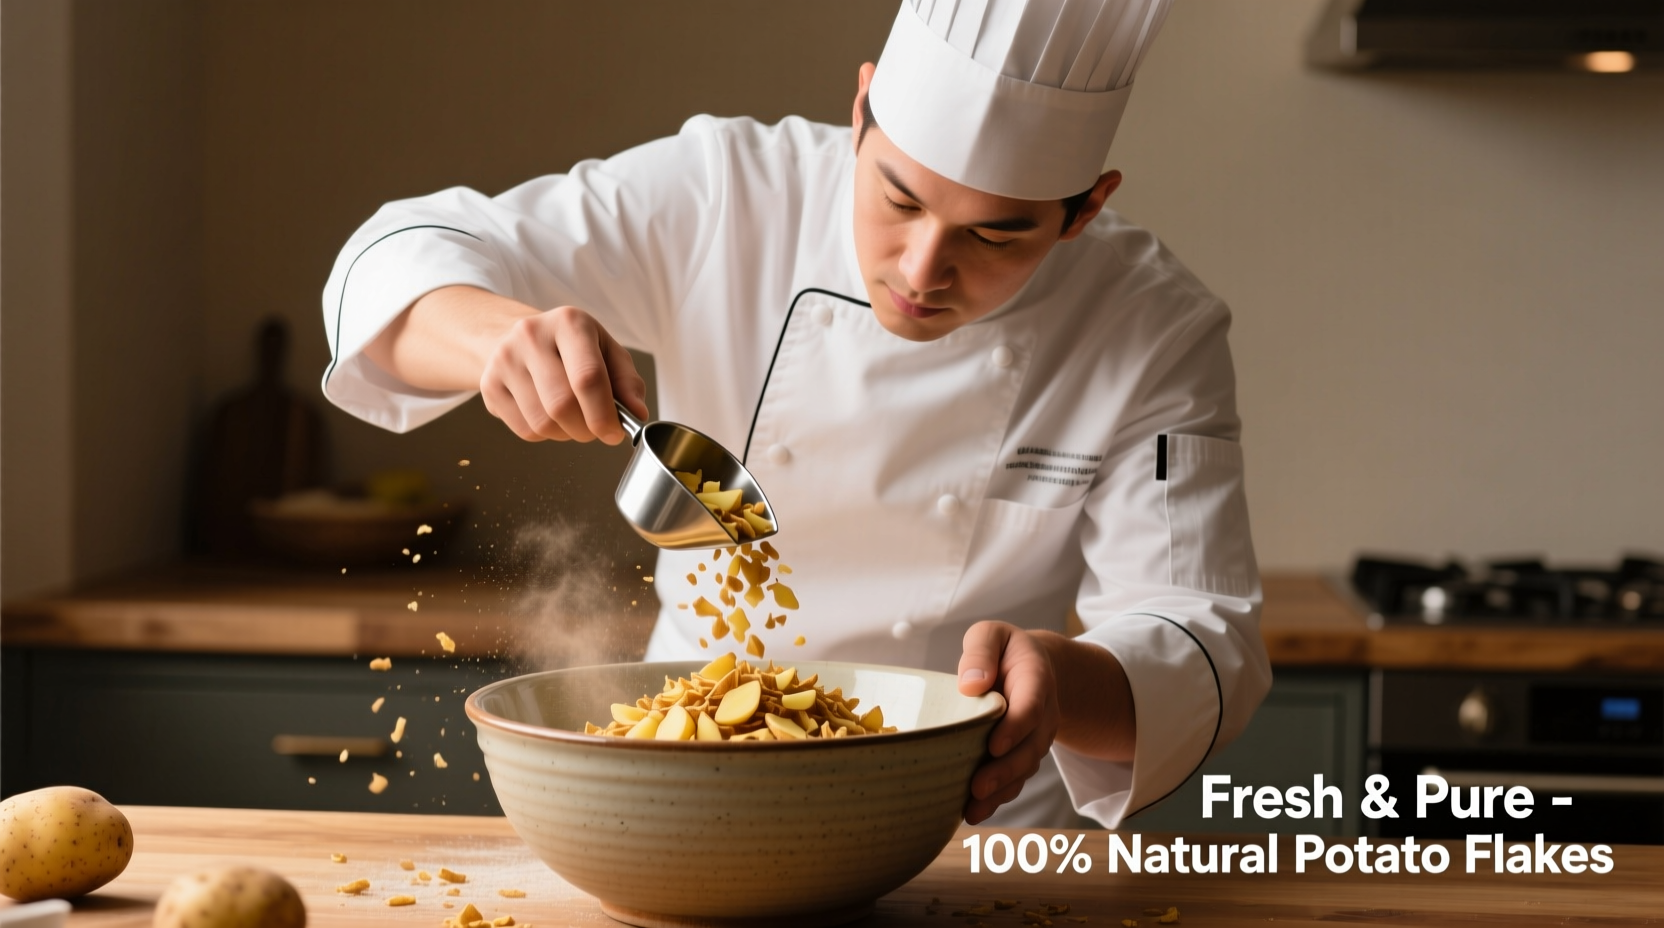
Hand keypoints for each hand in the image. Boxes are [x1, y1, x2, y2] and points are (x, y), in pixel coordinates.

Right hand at [365, 287, 648, 443]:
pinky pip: (524, 430)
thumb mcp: (607, 352)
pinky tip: (550, 416)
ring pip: (542, 423)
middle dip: (586, 430)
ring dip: (566, 434)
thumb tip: (636, 415)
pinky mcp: (489, 384)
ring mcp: (505, 359)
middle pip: (562, 405)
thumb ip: (627, 383)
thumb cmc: (572, 348)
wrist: (519, 337)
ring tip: (573, 420)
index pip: (588, 378)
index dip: (604, 415)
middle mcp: (532, 335)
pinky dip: (545, 435)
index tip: (614, 433)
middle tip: (595, 430)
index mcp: (569, 322)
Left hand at [956, 623, 1060, 823]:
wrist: (1029, 666)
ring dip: (1001, 791)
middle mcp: (1043, 713)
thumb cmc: (1002, 651)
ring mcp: (1036, 737)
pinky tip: (974, 812)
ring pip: (1025, 768)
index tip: (994, 746)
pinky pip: (1017, 779)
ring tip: (973, 809)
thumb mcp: (991, 634)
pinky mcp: (1023, 754)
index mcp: (1036, 678)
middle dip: (1006, 770)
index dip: (1016, 728)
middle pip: (1031, 746)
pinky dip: (999, 798)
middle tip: (978, 787)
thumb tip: (970, 685)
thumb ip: (981, 651)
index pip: (1031, 706)